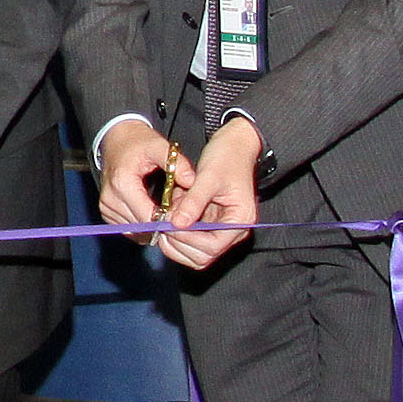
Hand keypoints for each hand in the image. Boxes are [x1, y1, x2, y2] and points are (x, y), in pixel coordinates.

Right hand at [91, 117, 178, 231]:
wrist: (116, 140)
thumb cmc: (137, 143)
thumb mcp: (160, 146)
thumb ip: (177, 163)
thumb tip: (192, 181)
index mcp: (122, 184)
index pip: (149, 217)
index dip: (169, 220)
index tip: (185, 214)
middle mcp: (110, 200)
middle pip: (144, 227)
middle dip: (164, 223)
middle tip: (180, 213)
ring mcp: (107, 209)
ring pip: (138, 232)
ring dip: (155, 226)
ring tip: (168, 211)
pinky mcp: (108, 214)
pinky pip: (130, 230)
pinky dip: (145, 226)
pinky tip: (155, 213)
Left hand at [153, 115, 260, 270]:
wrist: (234, 145)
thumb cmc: (227, 157)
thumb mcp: (209, 176)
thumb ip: (194, 201)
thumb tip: (177, 224)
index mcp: (240, 221)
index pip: (212, 247)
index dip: (187, 239)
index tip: (169, 223)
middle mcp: (233, 231)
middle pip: (202, 256)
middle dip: (178, 242)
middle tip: (161, 221)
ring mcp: (220, 231)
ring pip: (193, 254)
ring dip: (175, 239)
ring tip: (167, 214)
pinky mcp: (209, 226)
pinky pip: (189, 241)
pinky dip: (176, 232)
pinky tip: (171, 211)